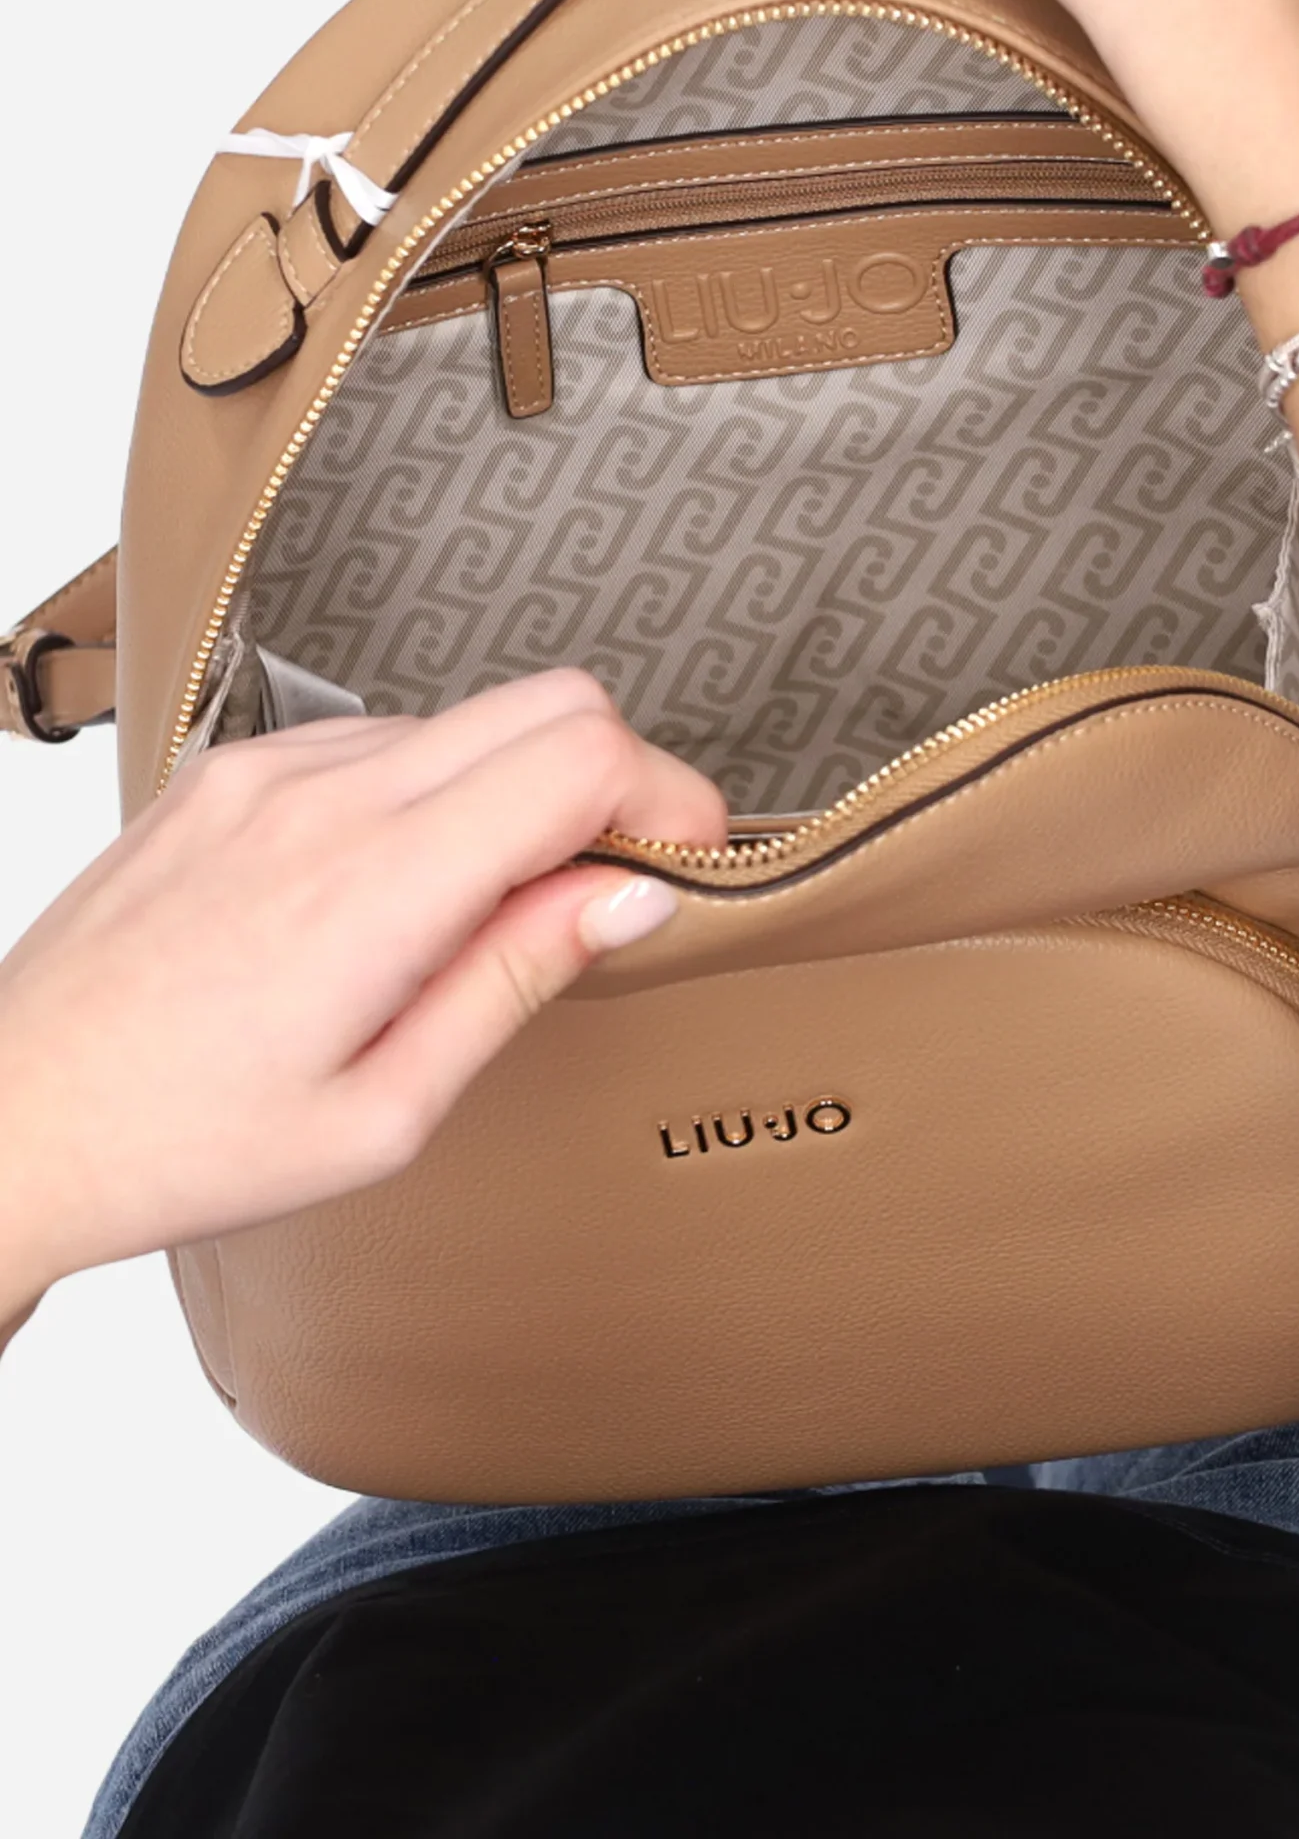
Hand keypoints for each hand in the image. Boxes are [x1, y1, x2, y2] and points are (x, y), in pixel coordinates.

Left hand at [0, 672, 722, 1317]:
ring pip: (470, 715)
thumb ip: (517, 977)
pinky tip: (398, 893)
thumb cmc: (183, 1143)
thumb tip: (633, 893)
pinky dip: (433, 792)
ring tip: (484, 914)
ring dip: (518, 789)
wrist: (14, 1113)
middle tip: (616, 880)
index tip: (686, 862)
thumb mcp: (384, 1111)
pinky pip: (383, 739)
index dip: (669, 797)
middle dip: (617, 777)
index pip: (582, 755)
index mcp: (374, 887)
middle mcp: (323, 796)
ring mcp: (270, 769)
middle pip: (550, 700)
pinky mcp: (231, 767)